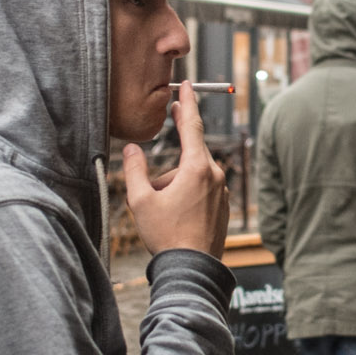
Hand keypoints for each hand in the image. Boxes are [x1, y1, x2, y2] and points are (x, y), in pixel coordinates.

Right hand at [122, 81, 229, 256]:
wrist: (193, 270)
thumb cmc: (166, 236)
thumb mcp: (141, 201)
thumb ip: (134, 170)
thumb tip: (131, 149)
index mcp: (197, 168)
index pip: (192, 125)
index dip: (187, 103)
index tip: (185, 84)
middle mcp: (216, 175)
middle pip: (190, 152)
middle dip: (173, 156)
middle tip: (167, 138)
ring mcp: (223, 191)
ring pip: (195, 174)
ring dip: (177, 181)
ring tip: (161, 211)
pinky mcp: (224, 206)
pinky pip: (204, 189)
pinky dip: (188, 194)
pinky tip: (176, 217)